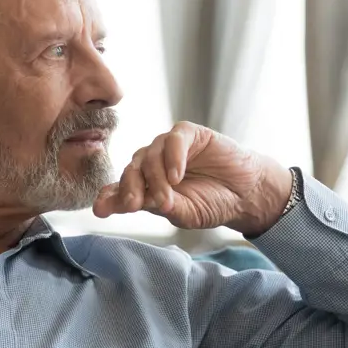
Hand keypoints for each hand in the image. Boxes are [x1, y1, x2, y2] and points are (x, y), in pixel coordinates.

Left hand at [93, 121, 292, 235]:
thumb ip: (152, 207)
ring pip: (149, 156)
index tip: (102, 210)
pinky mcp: (188, 134)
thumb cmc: (212, 204)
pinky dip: (172, 157)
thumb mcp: (181, 213)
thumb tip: (117, 206)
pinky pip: (173, 140)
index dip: (109, 197)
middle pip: (130, 171)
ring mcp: (168, 148)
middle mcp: (151, 165)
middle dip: (130, 189)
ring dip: (155, 178)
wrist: (245, 194)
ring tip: (168, 198)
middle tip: (134, 205)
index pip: (118, 188)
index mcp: (145, 187)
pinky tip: (177, 176)